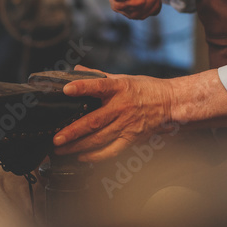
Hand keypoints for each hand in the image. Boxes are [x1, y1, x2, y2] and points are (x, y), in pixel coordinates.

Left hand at [52, 66, 175, 162]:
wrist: (170, 103)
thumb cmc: (146, 89)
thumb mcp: (123, 78)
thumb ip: (98, 76)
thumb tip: (76, 70)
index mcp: (120, 88)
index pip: (99, 85)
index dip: (82, 87)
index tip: (66, 89)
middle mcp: (122, 107)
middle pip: (94, 121)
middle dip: (73, 131)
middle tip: (55, 138)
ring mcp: (127, 125)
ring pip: (99, 139)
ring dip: (78, 146)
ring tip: (61, 149)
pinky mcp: (132, 139)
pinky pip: (111, 151)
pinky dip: (95, 156)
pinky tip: (82, 157)